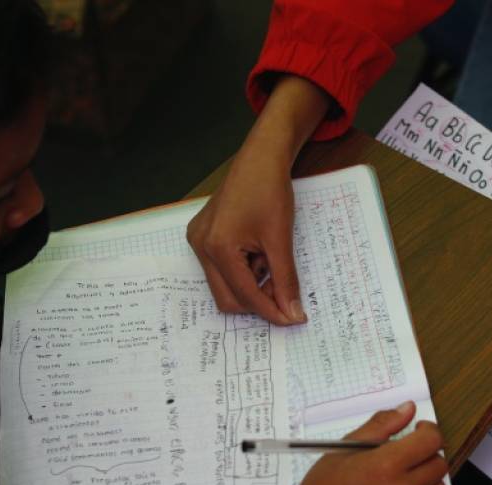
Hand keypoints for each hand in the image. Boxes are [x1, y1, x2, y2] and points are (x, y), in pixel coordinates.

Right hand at [187, 148, 300, 324]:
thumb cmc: (270, 190)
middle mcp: (201, 246)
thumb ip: (285, 280)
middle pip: (228, 298)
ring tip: (271, 262)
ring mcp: (198, 241)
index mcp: (217, 247)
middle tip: (286, 295)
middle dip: (259, 302)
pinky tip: (260, 254)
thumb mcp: (281, 239)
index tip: (293, 319)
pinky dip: (244, 271)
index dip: (272, 311)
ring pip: (225, 286)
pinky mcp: (202, 236)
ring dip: (252, 285)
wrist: (260, 158)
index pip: (245, 295)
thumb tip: (292, 313)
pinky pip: (222, 269)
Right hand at [274, 402, 448, 484]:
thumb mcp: (346, 448)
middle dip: (428, 455)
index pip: (432, 441)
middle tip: (408, 455)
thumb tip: (408, 409)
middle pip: (439, 465)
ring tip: (401, 479)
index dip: (429, 431)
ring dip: (425, 480)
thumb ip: (381, 426)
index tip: (419, 431)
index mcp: (386, 465)